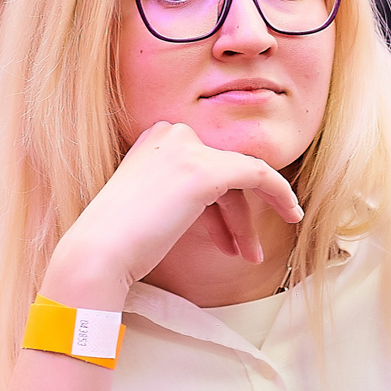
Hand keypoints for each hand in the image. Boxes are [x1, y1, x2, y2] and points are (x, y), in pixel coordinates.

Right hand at [41, 121, 303, 308]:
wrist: (98, 255)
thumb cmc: (118, 243)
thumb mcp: (150, 205)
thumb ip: (178, 194)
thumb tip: (219, 207)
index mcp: (153, 139)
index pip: (201, 166)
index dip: (220, 207)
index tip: (228, 238)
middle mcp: (170, 134)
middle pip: (221, 172)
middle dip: (235, 216)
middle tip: (243, 252)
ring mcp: (188, 150)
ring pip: (239, 179)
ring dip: (246, 223)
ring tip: (250, 257)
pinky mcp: (205, 170)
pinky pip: (259, 174)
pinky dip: (279, 193)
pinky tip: (292, 213)